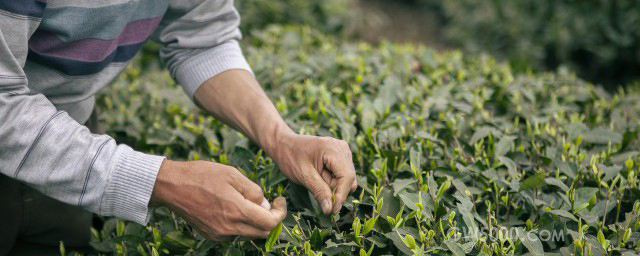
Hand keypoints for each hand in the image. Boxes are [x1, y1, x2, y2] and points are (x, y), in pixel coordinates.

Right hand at [151, 160, 285, 240]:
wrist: (172, 186)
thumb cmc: (202, 176)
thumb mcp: (233, 175)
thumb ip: (253, 191)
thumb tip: (264, 204)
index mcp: (236, 211)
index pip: (270, 223)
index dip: (280, 213)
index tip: (280, 201)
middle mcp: (229, 228)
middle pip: (261, 232)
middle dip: (271, 219)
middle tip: (270, 203)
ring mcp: (219, 234)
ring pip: (248, 234)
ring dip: (256, 222)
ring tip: (250, 203)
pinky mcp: (211, 235)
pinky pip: (234, 234)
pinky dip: (241, 224)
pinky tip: (235, 209)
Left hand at [268, 132, 356, 214]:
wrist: (284, 145)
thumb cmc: (291, 157)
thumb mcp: (304, 176)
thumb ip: (319, 191)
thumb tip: (330, 210)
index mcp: (334, 150)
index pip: (347, 177)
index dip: (341, 196)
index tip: (332, 211)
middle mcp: (342, 149)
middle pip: (349, 179)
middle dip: (335, 190)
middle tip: (315, 187)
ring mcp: (342, 151)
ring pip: (347, 179)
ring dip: (333, 185)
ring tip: (316, 178)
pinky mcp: (340, 156)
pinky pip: (342, 175)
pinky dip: (332, 180)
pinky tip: (320, 175)